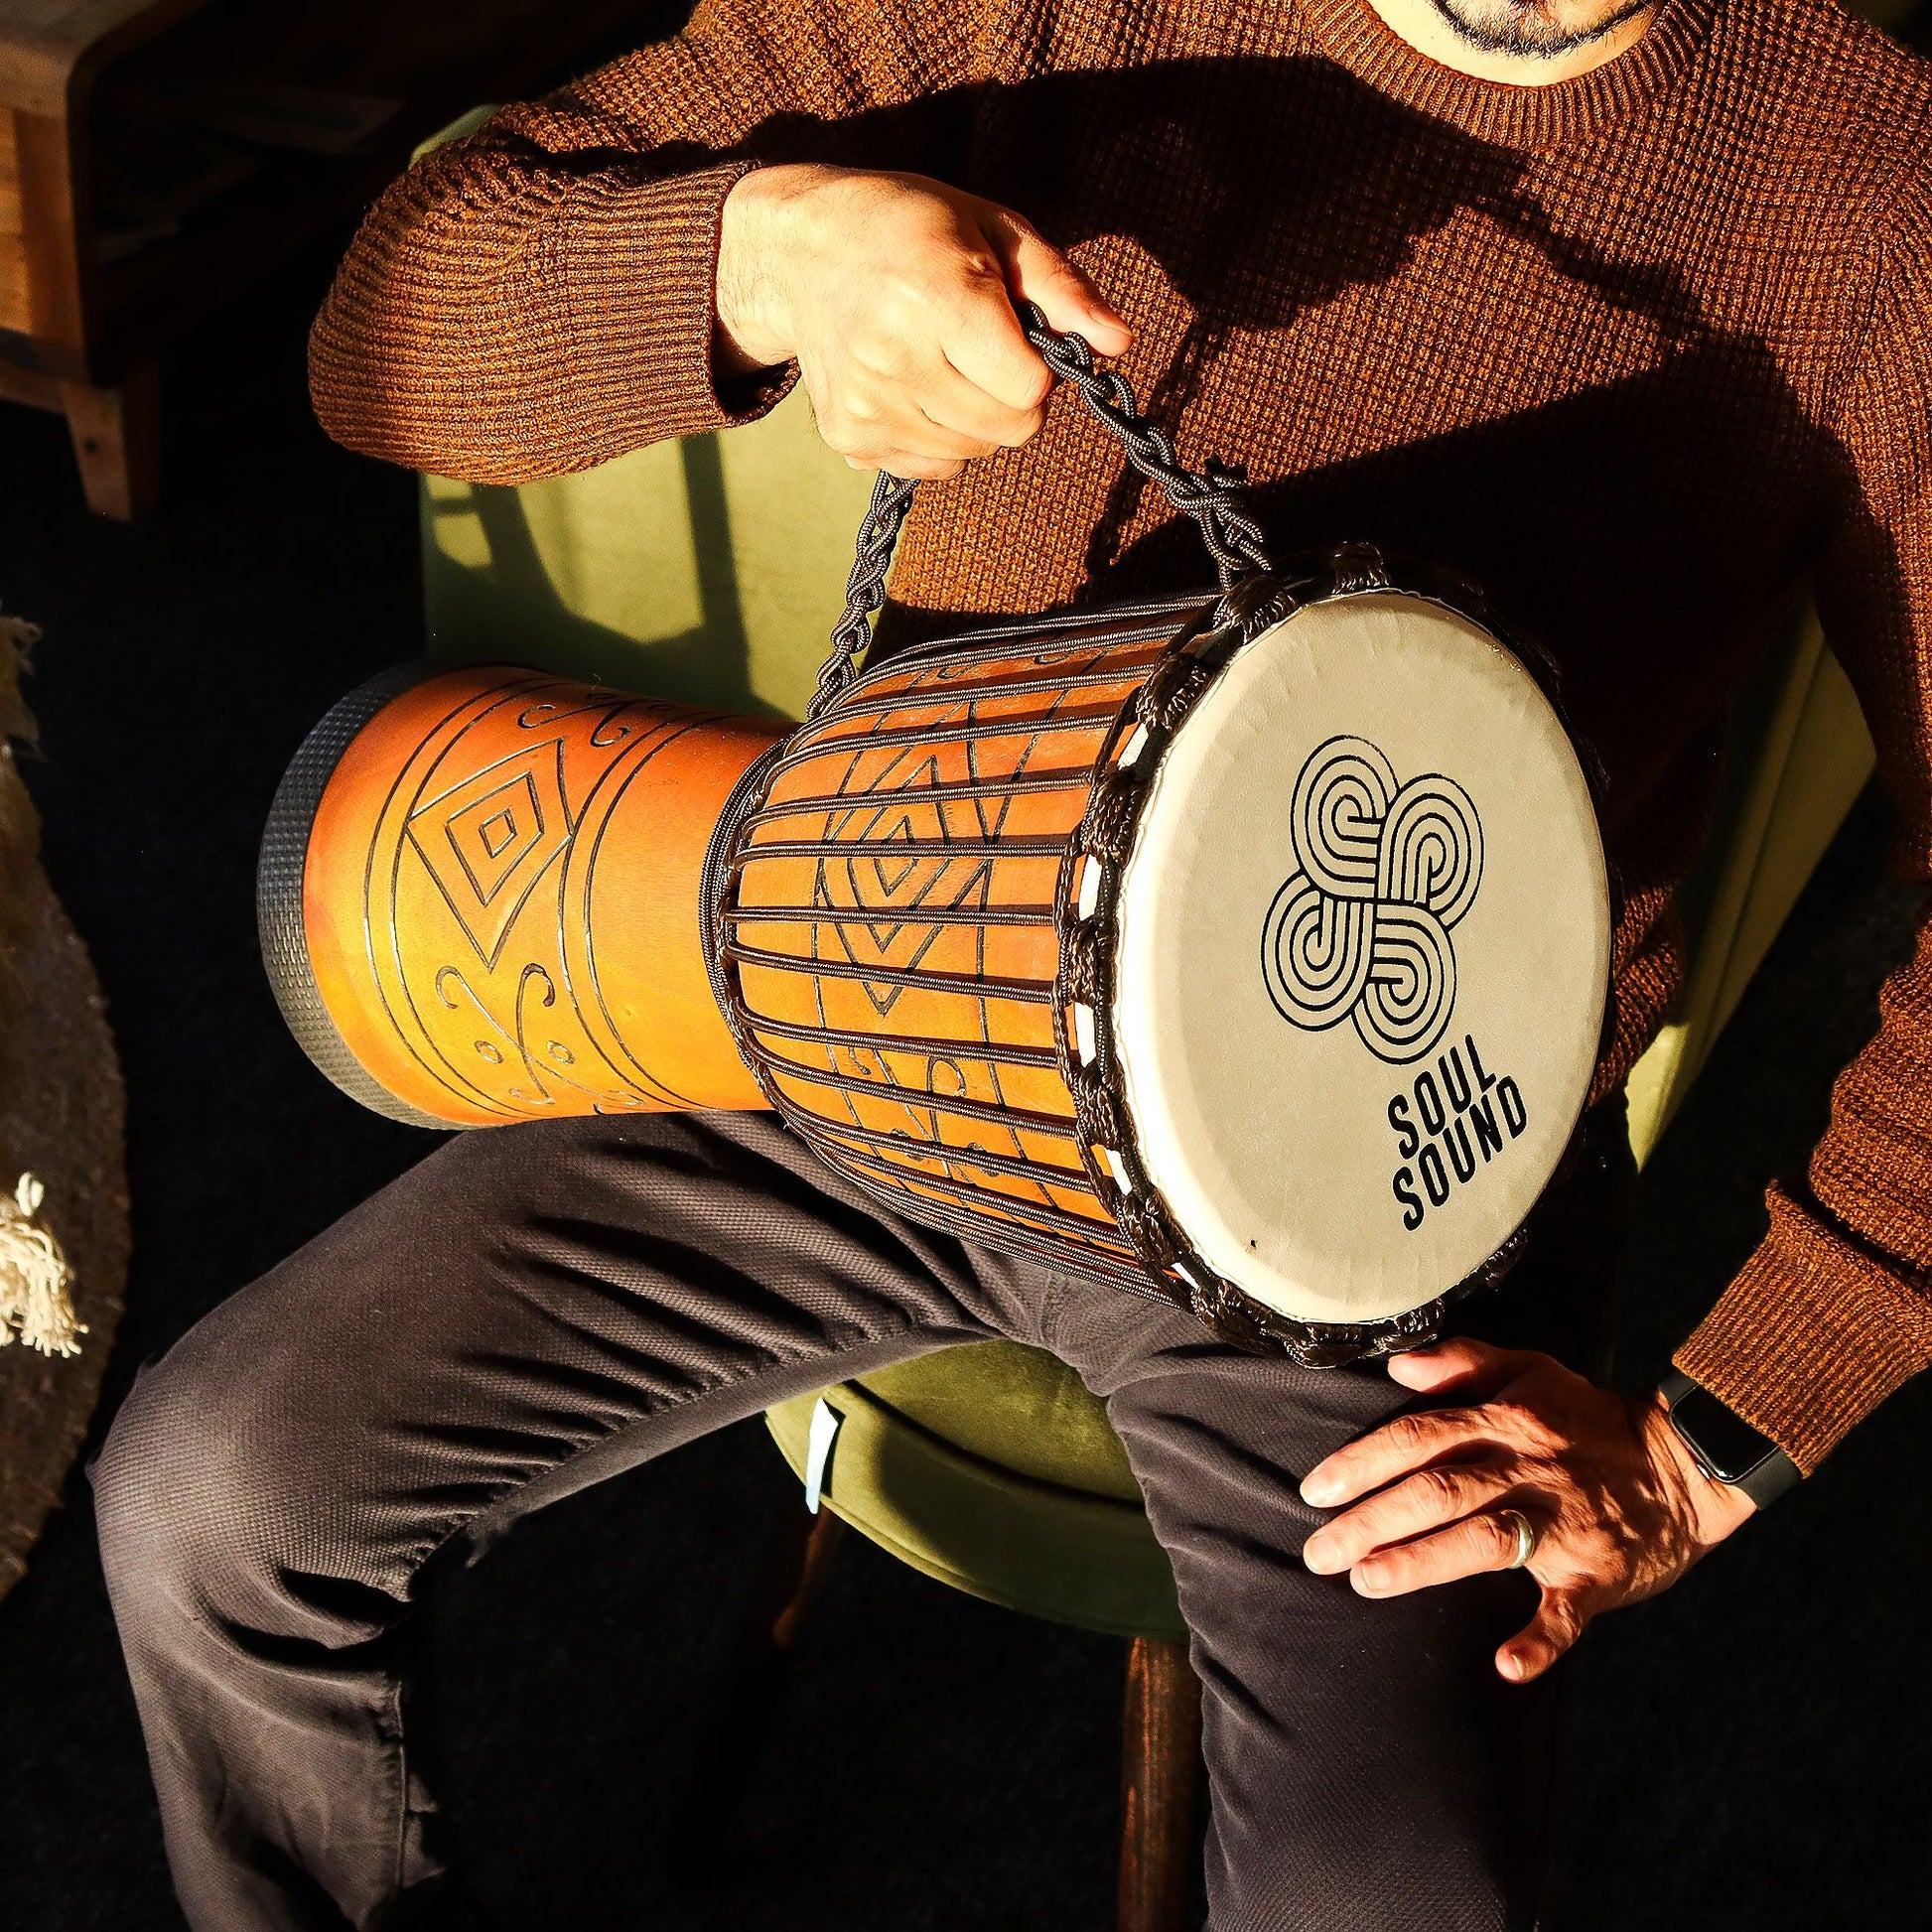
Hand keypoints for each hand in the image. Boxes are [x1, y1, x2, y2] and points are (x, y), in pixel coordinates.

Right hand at [715, 164, 1130, 478]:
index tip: (1016, 335)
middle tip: (982, 349)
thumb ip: (1061, 287)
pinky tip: (912, 385)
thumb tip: (1118, 342)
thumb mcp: (994, 229)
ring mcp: (864, 403)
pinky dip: (938, 438)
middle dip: (1013, 397)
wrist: (800, 252)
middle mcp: (891, 356)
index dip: (1038, 369)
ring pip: (971, 455)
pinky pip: (932, 468)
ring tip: (945, 362)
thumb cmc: (911, 228)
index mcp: (935, 294)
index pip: (1026, 390)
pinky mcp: (847, 436)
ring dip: (976, 420)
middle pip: (1006, 430)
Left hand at [1298, 1339, 1757, 1681]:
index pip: (1417, 1438)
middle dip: (1369, 1522)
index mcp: (1504, 1423)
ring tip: (1367, 1582)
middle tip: (1317, 1553)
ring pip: (1485, 1541)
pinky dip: (1540, 1641)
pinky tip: (1506, 1665)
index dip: (1362, 1462)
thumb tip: (1398, 1367)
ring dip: (1423, 1564)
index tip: (1314, 1490)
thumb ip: (1462, 1362)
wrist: (1687, 1463)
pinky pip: (1568, 1612)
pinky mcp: (1597, 1575)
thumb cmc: (1589, 1418)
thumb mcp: (1529, 1370)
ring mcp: (1563, 1525)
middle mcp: (1527, 1471)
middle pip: (1436, 1491)